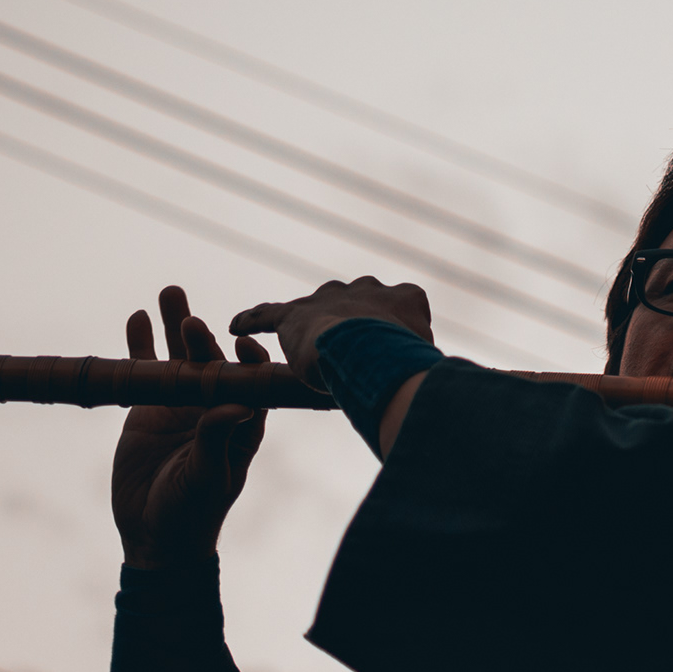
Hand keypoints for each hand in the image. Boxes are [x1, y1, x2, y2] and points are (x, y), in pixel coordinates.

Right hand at [111, 288, 267, 570]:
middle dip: (202, 338)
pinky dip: (140, 344)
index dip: (248, 361)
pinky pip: (146, 369)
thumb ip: (218, 440)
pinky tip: (137, 316)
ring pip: (180, 356)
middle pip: (211, 360)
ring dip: (176, 324)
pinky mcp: (148, 408)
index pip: (251, 381)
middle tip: (189, 318)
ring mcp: (181, 403)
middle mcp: (214, 405)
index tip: (241, 346)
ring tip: (170, 290)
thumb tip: (240, 407)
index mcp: (242, 422)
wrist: (154, 534)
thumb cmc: (194, 511)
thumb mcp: (208, 477)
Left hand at [227, 277, 433, 388]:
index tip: (391, 351)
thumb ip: (425, 363)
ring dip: (313, 320)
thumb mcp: (428, 361)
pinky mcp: (294, 313)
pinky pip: (268, 315)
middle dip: (355, 320)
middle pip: (360, 300)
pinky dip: (252, 321)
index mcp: (408, 297)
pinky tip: (238, 326)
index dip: (395, 332)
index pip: (402, 308)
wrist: (372, 353)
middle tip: (351, 350)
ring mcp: (331, 297)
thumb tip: (434, 383)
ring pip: (319, 304)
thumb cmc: (406, 363)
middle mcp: (370, 288)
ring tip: (303, 339)